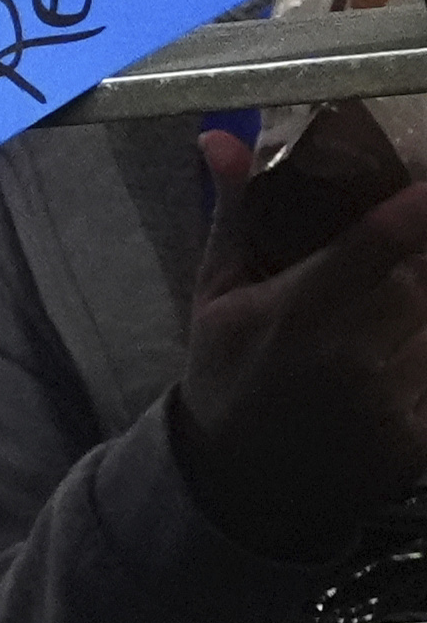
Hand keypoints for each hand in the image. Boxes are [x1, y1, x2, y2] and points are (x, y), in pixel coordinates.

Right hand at [162, 103, 426, 564]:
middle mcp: (348, 356)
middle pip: (424, 281)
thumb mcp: (216, 296)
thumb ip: (235, 214)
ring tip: (399, 300)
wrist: (243, 485)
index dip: (419, 208)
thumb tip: (223, 138)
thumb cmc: (228, 375)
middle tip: (407, 249)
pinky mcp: (419, 438)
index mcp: (293, 314)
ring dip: (424, 307)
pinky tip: (407, 342)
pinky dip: (425, 347)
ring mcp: (391, 402)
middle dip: (423, 260)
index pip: (376, 243)